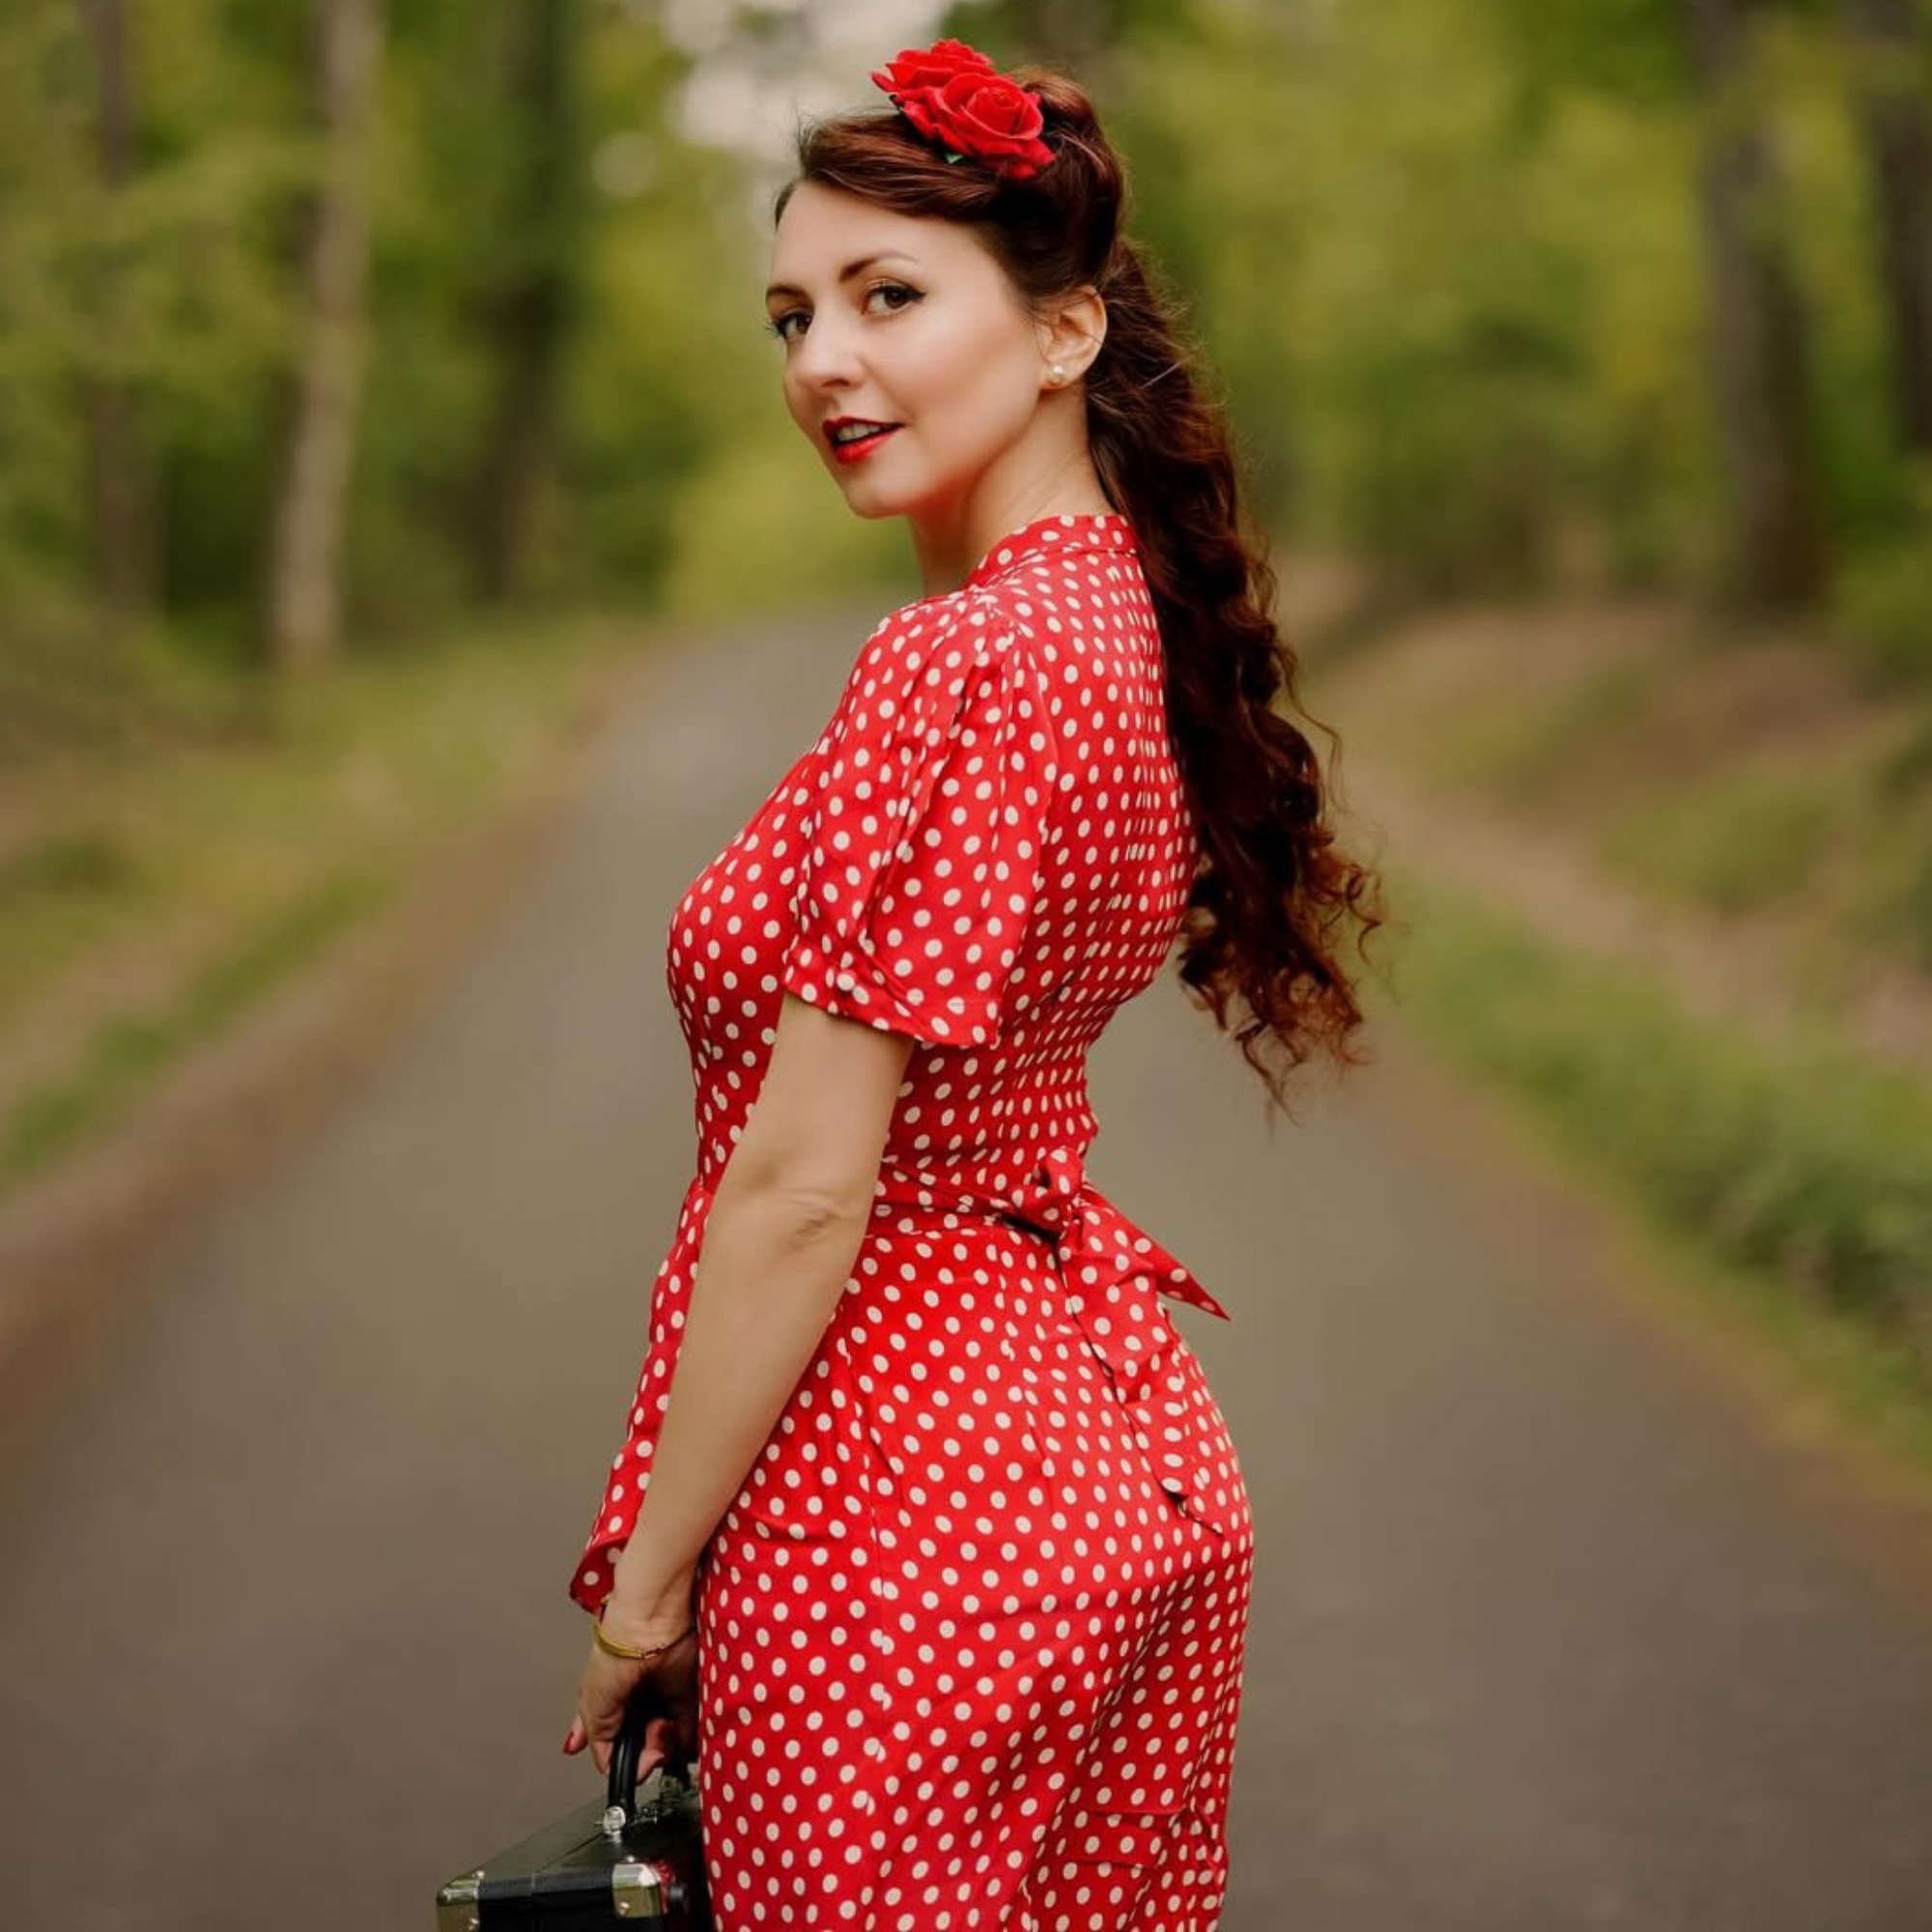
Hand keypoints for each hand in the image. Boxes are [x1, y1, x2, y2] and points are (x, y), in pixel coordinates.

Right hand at [562, 1600, 699, 1785]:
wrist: (649, 1629)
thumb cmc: (614, 1656)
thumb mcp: (591, 1709)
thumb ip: (598, 1743)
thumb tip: (608, 1768)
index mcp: (608, 1708)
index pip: (613, 1749)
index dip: (620, 1765)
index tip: (623, 1770)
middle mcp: (635, 1707)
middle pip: (642, 1753)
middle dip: (643, 1758)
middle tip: (644, 1749)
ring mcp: (661, 1703)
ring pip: (665, 1747)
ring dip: (662, 1747)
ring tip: (658, 1727)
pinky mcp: (685, 1698)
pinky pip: (688, 1733)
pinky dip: (683, 1740)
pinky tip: (671, 1730)